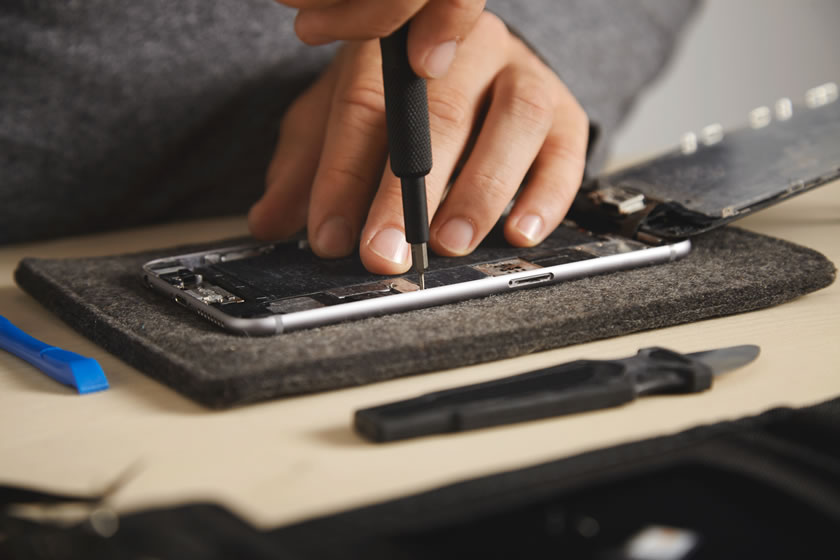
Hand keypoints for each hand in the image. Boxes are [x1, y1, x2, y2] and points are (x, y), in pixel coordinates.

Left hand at [249, 12, 588, 274]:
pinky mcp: (565, 113)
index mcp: (400, 44)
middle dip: (406, 194)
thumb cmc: (400, 100)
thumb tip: (268, 222)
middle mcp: (467, 49)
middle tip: (384, 253)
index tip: (330, 236)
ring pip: (512, 124)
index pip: (366, 105)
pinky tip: (519, 234)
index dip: (344, 174)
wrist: (471, 61)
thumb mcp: (338, 121)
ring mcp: (523, 76)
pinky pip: (566, 153)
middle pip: (440, 115)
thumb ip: (306, 169)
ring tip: (449, 244)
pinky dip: (545, 198)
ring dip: (479, 191)